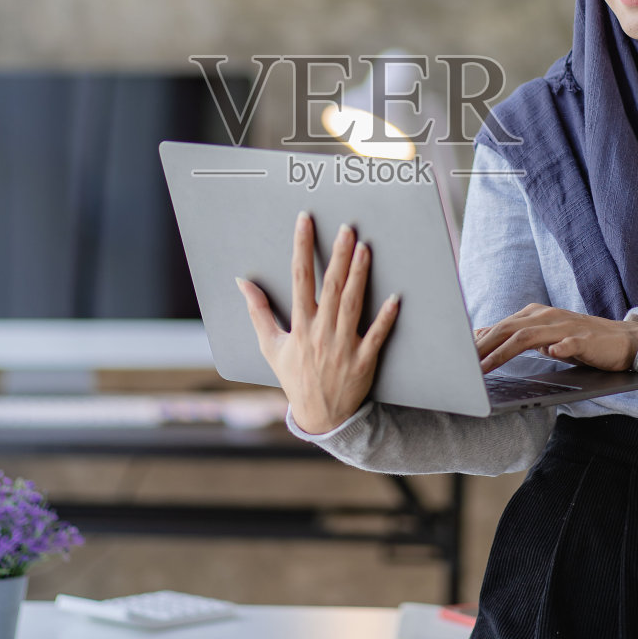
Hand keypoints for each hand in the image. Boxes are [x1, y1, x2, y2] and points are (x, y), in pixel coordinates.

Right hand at [236, 211, 400, 434]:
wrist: (320, 415)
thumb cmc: (295, 377)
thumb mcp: (269, 346)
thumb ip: (258, 312)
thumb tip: (242, 282)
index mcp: (299, 326)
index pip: (299, 278)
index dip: (301, 247)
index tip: (305, 222)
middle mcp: (321, 332)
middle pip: (330, 286)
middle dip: (338, 255)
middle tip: (347, 228)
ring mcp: (344, 346)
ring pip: (352, 304)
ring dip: (359, 275)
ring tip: (365, 248)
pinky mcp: (364, 360)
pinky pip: (376, 335)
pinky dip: (386, 317)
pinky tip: (395, 297)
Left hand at [474, 303, 637, 373]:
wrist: (622, 339)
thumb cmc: (579, 339)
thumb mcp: (543, 336)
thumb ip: (516, 336)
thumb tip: (482, 337)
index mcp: (535, 316)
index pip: (500, 327)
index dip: (478, 342)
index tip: (457, 356)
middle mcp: (547, 317)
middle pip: (508, 329)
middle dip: (483, 347)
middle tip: (464, 365)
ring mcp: (566, 326)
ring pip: (530, 336)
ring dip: (505, 351)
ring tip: (487, 366)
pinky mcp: (586, 339)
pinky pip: (570, 342)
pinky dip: (560, 347)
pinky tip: (552, 353)